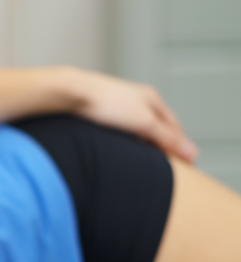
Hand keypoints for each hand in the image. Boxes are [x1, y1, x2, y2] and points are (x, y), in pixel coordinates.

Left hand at [67, 68, 198, 161]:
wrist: (70, 93)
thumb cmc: (107, 104)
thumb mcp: (144, 123)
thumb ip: (167, 138)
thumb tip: (191, 153)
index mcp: (151, 98)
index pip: (174, 126)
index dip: (179, 146)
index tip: (186, 166)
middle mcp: (136, 99)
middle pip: (156, 128)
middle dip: (161, 146)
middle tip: (166, 167)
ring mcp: (117, 105)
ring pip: (136, 130)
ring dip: (143, 145)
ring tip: (144, 163)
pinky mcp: (99, 113)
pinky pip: (119, 132)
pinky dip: (126, 143)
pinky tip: (120, 152)